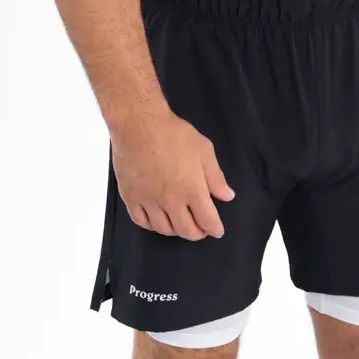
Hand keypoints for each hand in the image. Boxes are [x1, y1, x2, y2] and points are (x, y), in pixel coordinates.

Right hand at [110, 108, 235, 238]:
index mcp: (192, 190)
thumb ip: (216, 177)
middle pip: (186, 230)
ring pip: (164, 229)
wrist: (139, 125)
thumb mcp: (204, 150)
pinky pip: (141, 221)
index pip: (207, 221)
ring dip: (176, 231)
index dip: (215, 229)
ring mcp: (149, 201)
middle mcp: (170, 200)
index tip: (217, 230)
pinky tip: (157, 221)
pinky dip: (151, 226)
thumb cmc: (173, 134)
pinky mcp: (131, 196)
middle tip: (201, 230)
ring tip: (180, 224)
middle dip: (197, 233)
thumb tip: (227, 196)